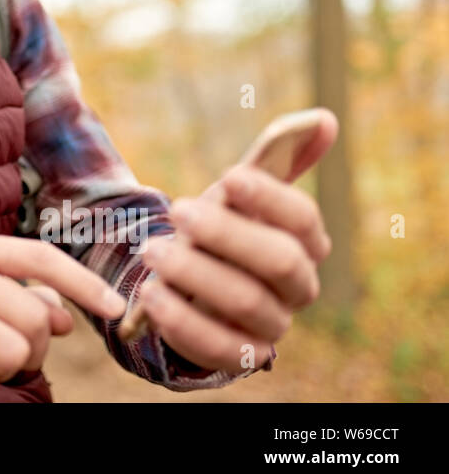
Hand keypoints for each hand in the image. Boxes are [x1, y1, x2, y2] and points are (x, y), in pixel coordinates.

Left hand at [139, 121, 335, 373]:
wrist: (190, 284)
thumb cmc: (220, 229)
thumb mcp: (238, 193)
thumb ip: (275, 157)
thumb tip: (323, 118)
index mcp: (304, 242)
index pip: (304, 219)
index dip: (270, 197)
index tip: (227, 176)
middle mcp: (297, 286)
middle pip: (281, 262)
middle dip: (229, 234)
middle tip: (178, 211)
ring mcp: (271, 324)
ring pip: (247, 303)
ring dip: (196, 274)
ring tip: (151, 251)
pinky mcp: (238, 355)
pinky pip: (220, 348)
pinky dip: (184, 323)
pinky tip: (150, 295)